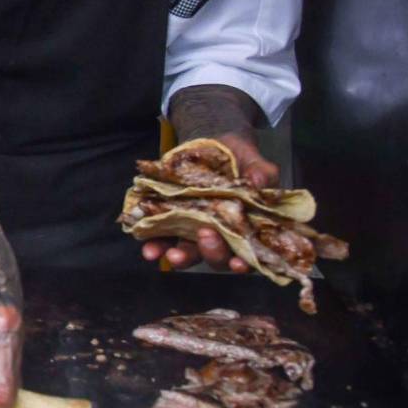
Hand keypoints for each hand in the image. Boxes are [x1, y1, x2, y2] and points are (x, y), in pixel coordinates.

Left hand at [136, 132, 270, 268]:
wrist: (215, 143)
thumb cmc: (242, 161)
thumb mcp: (256, 165)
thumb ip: (261, 173)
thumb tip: (256, 180)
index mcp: (246, 229)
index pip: (248, 254)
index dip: (244, 263)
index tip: (239, 264)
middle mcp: (220, 236)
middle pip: (216, 256)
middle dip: (211, 251)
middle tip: (206, 236)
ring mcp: (195, 230)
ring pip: (187, 252)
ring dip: (178, 256)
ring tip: (170, 255)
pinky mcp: (173, 219)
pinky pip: (161, 235)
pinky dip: (154, 241)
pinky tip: (146, 244)